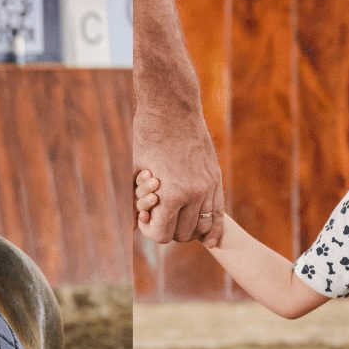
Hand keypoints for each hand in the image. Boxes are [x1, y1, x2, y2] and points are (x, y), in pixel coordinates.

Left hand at [134, 105, 223, 245]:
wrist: (172, 108)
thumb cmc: (147, 137)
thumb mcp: (134, 171)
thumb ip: (134, 202)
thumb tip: (129, 228)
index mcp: (171, 194)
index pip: (162, 235)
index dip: (149, 230)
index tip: (144, 218)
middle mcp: (194, 194)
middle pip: (182, 234)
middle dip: (167, 228)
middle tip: (158, 214)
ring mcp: (209, 187)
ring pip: (202, 227)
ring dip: (187, 227)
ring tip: (175, 216)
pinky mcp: (216, 179)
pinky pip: (219, 214)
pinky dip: (213, 229)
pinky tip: (208, 239)